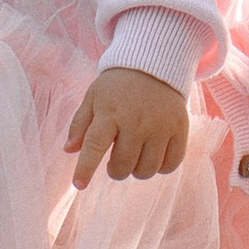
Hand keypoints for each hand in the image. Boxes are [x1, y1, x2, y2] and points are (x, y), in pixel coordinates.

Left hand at [67, 64, 190, 188]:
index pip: (94, 146)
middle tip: (115, 160)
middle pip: (123, 165)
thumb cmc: (118, 85)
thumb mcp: (93, 97)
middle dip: (115, 170)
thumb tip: (68, 150)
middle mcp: (136, 121)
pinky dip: (161, 168)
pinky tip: (154, 156)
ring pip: (147, 170)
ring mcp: (160, 126)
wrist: (155, 64)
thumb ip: (80, 124)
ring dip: (137, 171)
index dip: (85, 168)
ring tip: (134, 157)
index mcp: (110, 113)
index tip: (79, 184)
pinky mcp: (179, 129)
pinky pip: (171, 164)